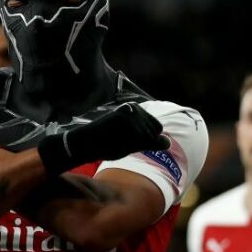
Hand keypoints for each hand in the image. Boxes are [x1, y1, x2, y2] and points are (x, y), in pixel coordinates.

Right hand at [38, 102, 170, 173]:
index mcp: (136, 110)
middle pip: (154, 133)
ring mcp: (131, 112)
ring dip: (134, 144)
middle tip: (119, 140)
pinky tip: (116, 140)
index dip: (144, 140)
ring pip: (148, 137)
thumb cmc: (106, 144)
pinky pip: (141, 138)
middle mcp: (135, 108)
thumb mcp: (131, 143)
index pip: (157, 129)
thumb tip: (168, 143)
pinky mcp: (126, 117)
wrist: (84, 143)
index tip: (126, 139)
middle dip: (140, 142)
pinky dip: (131, 144)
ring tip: (117, 140)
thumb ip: (148, 141)